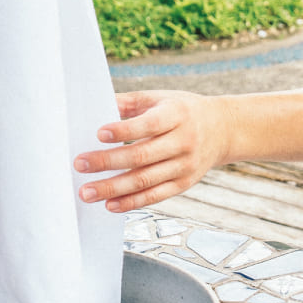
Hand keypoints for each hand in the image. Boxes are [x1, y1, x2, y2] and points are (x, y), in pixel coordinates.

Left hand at [74, 90, 232, 212]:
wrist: (223, 130)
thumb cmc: (182, 110)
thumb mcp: (161, 98)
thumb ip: (130, 102)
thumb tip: (96, 104)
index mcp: (177, 115)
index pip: (149, 125)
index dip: (124, 130)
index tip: (99, 133)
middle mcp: (183, 142)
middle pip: (142, 156)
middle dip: (108, 162)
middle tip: (79, 165)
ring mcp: (185, 166)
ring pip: (145, 181)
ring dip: (113, 188)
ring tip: (86, 192)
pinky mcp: (184, 184)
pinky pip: (156, 196)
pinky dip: (132, 202)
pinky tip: (109, 204)